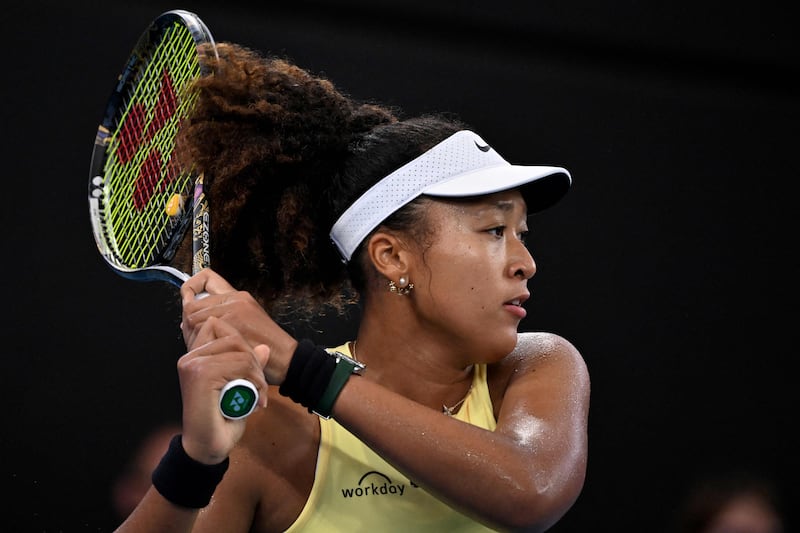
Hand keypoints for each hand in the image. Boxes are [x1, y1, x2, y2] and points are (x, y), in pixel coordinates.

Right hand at [177, 315, 268, 463]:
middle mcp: (190, 357)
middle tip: (260, 386)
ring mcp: (193, 364)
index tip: (252, 374)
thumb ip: (248, 365)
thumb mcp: (241, 386)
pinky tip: (256, 399)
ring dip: (256, 372)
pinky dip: (255, 380)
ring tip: (258, 394)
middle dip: (253, 359)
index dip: (244, 347)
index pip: (221, 328)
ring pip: (239, 350)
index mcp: (195, 357)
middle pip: (233, 337)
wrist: (208, 447)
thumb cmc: (222, 419)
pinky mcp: (201, 374)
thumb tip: (263, 347)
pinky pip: (240, 363)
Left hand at [180, 268, 296, 384]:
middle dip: (187, 322)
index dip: (190, 288)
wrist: (286, 358)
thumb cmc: (267, 347)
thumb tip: (189, 320)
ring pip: (192, 317)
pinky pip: (201, 330)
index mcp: (238, 296)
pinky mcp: (233, 324)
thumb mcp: (246, 324)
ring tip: (202, 347)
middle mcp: (235, 298)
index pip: (205, 278)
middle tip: (194, 338)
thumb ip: (221, 317)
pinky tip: (208, 352)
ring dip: (191, 335)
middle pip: (192, 303)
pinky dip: (198, 343)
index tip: (187, 300)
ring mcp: (234, 310)